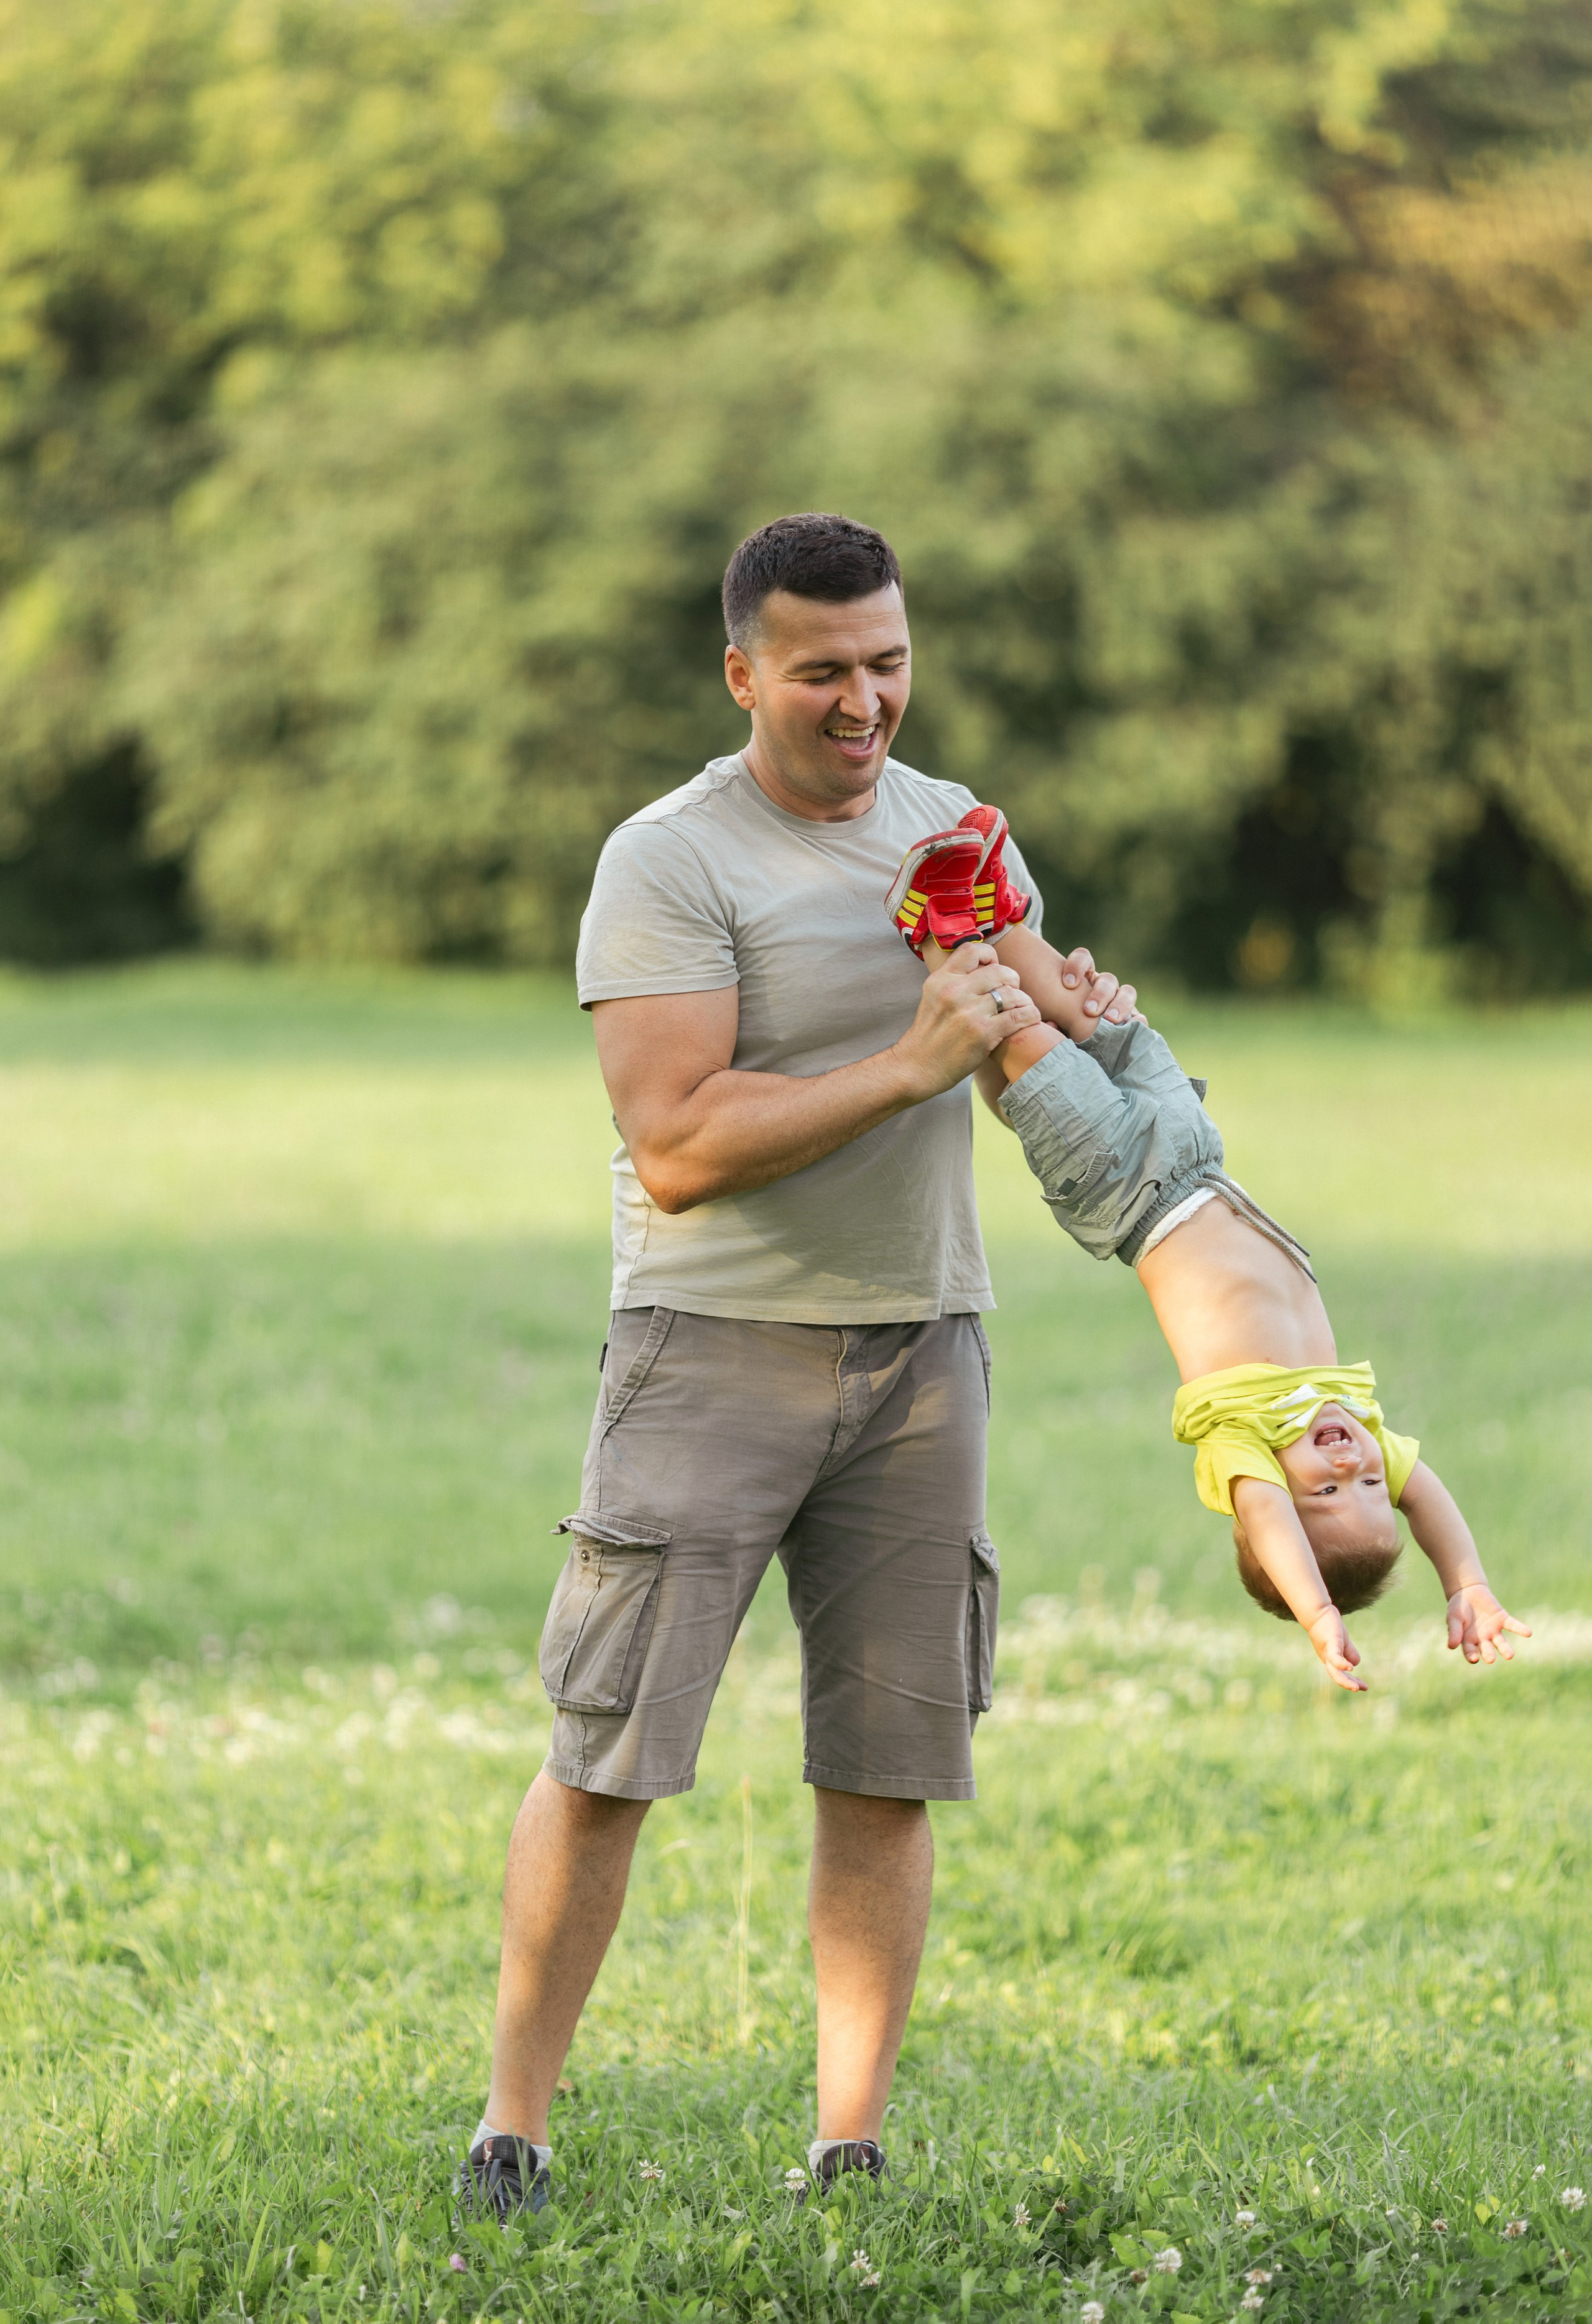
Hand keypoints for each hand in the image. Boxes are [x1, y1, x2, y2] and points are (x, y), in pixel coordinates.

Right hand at [894, 943, 1040, 1095]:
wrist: (916, 1068)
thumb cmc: (929, 1036)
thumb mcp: (933, 998)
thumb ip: (954, 982)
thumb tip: (982, 969)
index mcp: (941, 979)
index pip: (972, 950)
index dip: (990, 956)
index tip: (994, 968)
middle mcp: (954, 991)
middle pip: (998, 971)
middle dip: (1012, 980)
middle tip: (1013, 992)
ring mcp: (969, 1012)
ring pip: (1011, 994)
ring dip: (1023, 1000)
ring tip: (1023, 1007)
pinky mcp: (983, 1033)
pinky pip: (1018, 1016)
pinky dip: (1030, 1015)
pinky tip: (1030, 1018)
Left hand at [1056, 947, 1139, 1031]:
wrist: (1076, 1046)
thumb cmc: (1060, 1029)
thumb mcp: (1052, 1020)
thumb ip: (1051, 1019)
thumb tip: (1052, 1025)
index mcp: (1083, 979)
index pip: (1084, 959)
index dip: (1077, 966)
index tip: (1068, 983)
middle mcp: (1103, 987)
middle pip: (1107, 979)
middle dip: (1099, 994)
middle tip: (1089, 1011)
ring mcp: (1120, 1002)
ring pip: (1127, 992)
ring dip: (1120, 1004)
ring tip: (1110, 1020)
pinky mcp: (1132, 1020)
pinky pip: (1140, 1017)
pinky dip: (1138, 1020)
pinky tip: (1132, 1026)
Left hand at [1302, 1602, 1366, 1691]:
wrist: (1317, 1611)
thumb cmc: (1329, 1626)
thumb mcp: (1342, 1641)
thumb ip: (1349, 1652)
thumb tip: (1355, 1664)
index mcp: (1331, 1658)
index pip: (1341, 1674)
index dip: (1352, 1681)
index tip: (1364, 1687)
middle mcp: (1327, 1657)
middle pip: (1336, 1676)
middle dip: (1348, 1684)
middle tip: (1360, 1689)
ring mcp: (1327, 1650)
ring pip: (1334, 1670)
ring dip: (1344, 1680)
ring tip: (1355, 1687)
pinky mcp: (1330, 1642)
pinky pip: (1334, 1657)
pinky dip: (1341, 1664)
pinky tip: (1350, 1668)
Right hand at [1446, 1586, 1530, 1664]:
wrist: (1468, 1590)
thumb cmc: (1457, 1607)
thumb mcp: (1453, 1618)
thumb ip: (1454, 1631)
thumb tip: (1452, 1646)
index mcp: (1469, 1640)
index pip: (1470, 1651)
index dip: (1471, 1655)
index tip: (1474, 1659)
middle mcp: (1483, 1638)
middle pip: (1487, 1649)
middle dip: (1488, 1654)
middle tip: (1490, 1659)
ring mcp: (1494, 1630)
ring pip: (1501, 1642)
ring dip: (1505, 1649)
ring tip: (1509, 1656)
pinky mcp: (1503, 1619)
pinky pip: (1512, 1625)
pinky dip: (1520, 1629)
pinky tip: (1528, 1633)